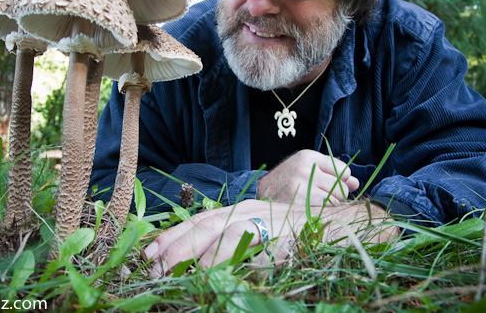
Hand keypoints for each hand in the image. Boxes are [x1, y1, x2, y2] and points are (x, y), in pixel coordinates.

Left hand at [143, 199, 397, 276]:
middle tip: (151, 264)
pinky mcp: (277, 232)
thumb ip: (235, 248)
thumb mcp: (261, 236)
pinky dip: (226, 259)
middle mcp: (247, 210)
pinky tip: (210, 274)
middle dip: (174, 244)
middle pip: (203, 223)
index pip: (200, 220)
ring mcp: (262, 219)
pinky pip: (247, 245)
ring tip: (172, 271)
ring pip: (221, 231)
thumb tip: (203, 268)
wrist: (337, 223)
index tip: (148, 252)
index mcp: (240, 211)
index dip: (174, 235)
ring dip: (194, 252)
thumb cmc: (297, 234)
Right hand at [256, 150, 359, 204]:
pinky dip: (322, 212)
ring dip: (330, 205)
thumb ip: (332, 173)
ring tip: (314, 202)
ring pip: (335, 200)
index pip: (343, 170)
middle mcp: (305, 168)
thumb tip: (356, 183)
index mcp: (308, 156)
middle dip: (337, 195)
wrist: (259, 194)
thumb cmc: (288, 181)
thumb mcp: (307, 168)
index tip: (331, 185)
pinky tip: (311, 209)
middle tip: (322, 196)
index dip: (342, 181)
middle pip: (341, 187)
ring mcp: (301, 185)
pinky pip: (325, 210)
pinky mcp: (299, 202)